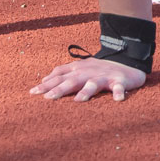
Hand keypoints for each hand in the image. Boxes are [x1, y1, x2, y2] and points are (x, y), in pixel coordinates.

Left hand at [30, 56, 146, 102]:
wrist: (126, 60)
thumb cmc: (99, 69)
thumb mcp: (79, 68)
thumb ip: (62, 73)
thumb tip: (44, 80)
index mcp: (78, 70)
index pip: (59, 76)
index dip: (46, 84)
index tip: (32, 93)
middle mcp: (89, 72)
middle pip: (72, 81)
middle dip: (60, 89)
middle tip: (48, 98)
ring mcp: (104, 76)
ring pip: (94, 84)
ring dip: (87, 91)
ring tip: (79, 100)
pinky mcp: (120, 81)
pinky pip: (119, 87)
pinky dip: (119, 92)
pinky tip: (118, 100)